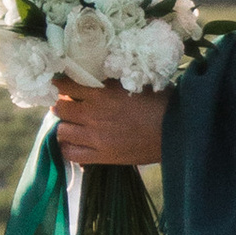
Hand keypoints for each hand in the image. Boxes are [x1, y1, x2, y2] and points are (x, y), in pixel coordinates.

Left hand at [51, 82, 172, 165]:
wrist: (176, 131)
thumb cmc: (160, 102)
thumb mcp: (133, 82)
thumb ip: (109, 82)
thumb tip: (92, 78)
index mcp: (101, 93)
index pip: (66, 85)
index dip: (60, 84)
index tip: (61, 84)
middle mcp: (93, 114)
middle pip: (59, 108)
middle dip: (60, 104)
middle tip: (67, 104)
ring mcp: (95, 137)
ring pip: (61, 130)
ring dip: (63, 125)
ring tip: (70, 124)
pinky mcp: (102, 156)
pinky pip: (71, 154)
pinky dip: (66, 147)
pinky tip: (72, 143)